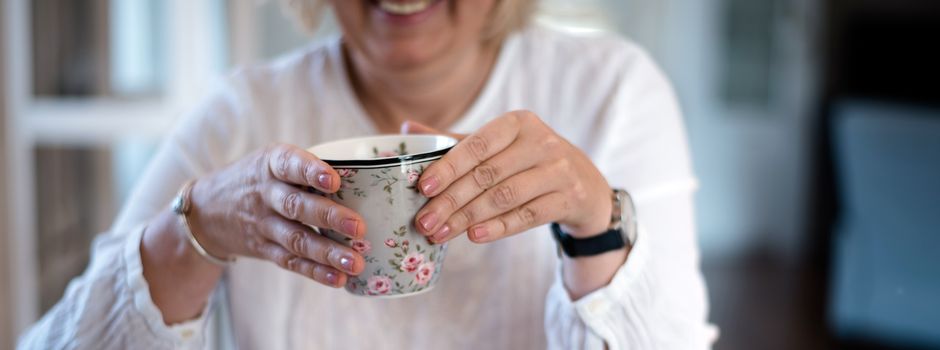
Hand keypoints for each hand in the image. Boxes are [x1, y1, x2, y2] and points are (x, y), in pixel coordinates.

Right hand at [186, 144, 366, 286]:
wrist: (207, 209)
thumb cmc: (258, 178)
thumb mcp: (272, 160)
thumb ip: (308, 167)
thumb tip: (366, 178)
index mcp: (271, 164)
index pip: (290, 164)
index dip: (311, 172)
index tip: (334, 181)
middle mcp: (265, 194)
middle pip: (296, 206)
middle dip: (329, 217)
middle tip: (359, 228)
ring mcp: (263, 224)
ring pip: (296, 239)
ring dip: (327, 252)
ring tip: (355, 262)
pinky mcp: (263, 249)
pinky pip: (290, 261)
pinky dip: (315, 272)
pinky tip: (339, 279)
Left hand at [405, 110, 612, 243]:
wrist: (584, 184)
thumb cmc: (528, 161)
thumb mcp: (497, 145)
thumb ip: (454, 140)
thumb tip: (406, 129)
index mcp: (518, 122)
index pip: (478, 144)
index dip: (449, 166)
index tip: (422, 187)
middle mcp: (541, 141)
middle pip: (487, 174)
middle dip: (451, 201)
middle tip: (424, 222)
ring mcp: (559, 170)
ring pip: (505, 196)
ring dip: (469, 218)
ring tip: (441, 234)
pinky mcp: (569, 198)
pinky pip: (528, 215)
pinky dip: (499, 227)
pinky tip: (474, 236)